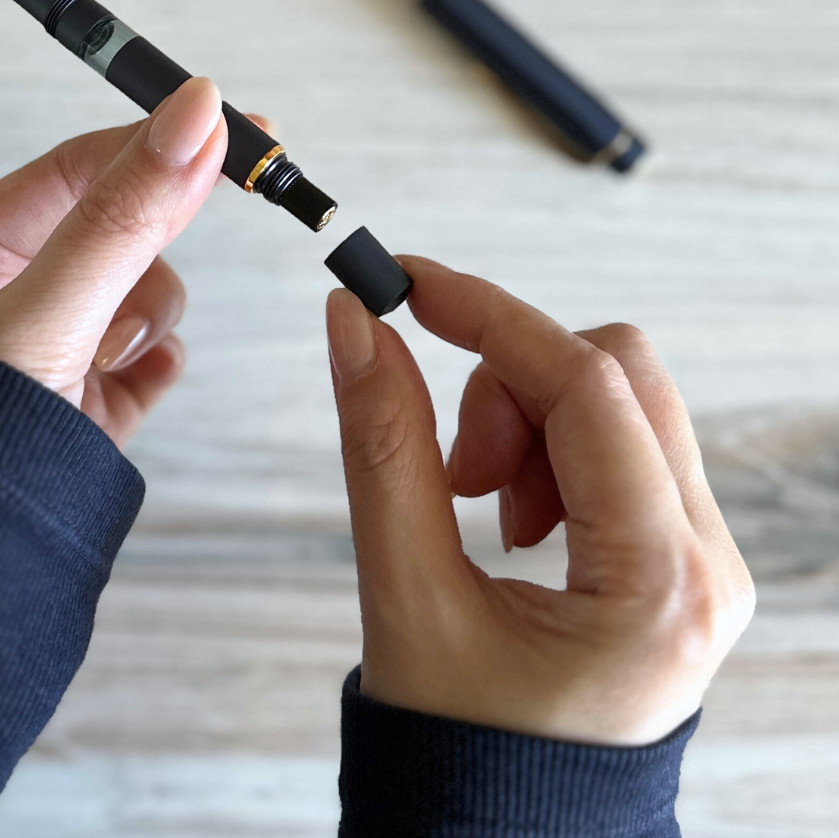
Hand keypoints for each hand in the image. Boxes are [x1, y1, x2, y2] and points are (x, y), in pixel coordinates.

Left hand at [0, 77, 226, 448]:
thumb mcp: (49, 307)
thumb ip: (127, 215)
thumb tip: (193, 116)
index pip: (74, 172)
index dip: (151, 139)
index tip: (223, 119)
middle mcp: (12, 300)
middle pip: (121, 229)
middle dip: (157, 231)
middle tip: (248, 175)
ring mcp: (59, 351)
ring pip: (145, 294)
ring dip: (145, 317)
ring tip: (107, 355)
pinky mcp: (96, 402)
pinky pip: (155, 357)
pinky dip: (158, 363)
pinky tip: (137, 377)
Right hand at [326, 257, 754, 745]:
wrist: (507, 831)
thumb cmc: (460, 744)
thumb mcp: (405, 593)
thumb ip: (381, 445)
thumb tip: (356, 325)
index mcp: (659, 585)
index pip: (587, 389)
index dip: (490, 315)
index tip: (408, 283)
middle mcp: (710, 562)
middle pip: (617, 376)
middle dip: (512, 387)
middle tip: (454, 469)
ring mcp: (707, 556)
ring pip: (619, 398)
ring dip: (527, 420)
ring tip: (477, 507)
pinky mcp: (682, 550)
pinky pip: (619, 439)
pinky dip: (549, 447)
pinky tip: (511, 519)